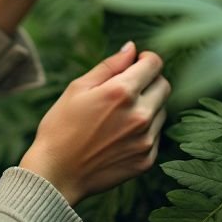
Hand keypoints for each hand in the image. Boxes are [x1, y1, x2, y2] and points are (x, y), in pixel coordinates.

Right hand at [19, 42, 170, 205]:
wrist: (56, 173)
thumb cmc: (61, 127)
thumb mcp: (78, 88)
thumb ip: (110, 65)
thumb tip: (132, 48)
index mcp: (122, 92)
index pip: (155, 64)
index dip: (146, 59)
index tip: (136, 64)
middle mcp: (140, 115)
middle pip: (164, 86)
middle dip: (150, 81)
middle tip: (127, 89)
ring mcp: (146, 140)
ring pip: (162, 111)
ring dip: (148, 106)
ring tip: (119, 116)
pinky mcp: (147, 160)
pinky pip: (156, 135)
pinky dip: (144, 130)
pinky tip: (120, 135)